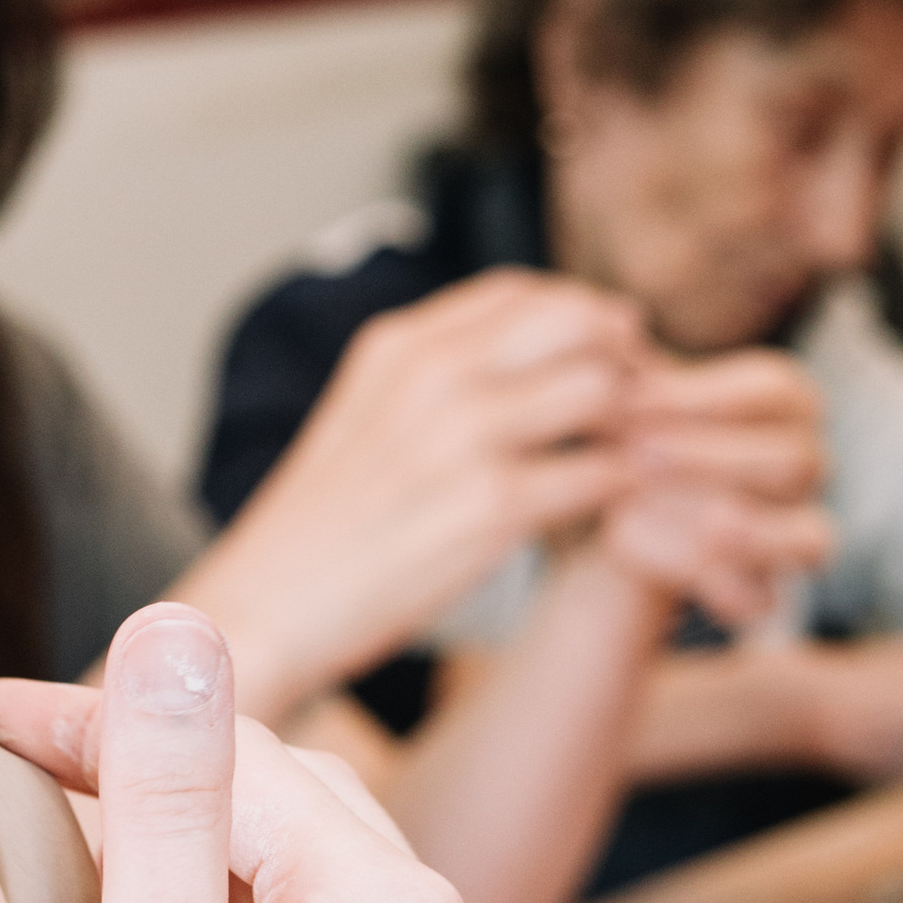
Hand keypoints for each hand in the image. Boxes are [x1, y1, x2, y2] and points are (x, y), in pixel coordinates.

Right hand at [185, 271, 647, 722]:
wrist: (261, 613)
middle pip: (578, 321)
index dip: (580, 315)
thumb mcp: (361, 422)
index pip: (521, 290)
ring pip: (604, 390)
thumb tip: (516, 364)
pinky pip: (602, 473)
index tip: (602, 355)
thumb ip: (431, 382)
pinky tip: (616, 514)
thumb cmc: (318, 537)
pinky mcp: (490, 508)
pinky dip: (626, 490)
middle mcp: (430, 374)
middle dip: (626, 359)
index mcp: (396, 346)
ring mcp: (462, 437)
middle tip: (641, 408)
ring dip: (636, 426)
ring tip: (634, 462)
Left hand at [598, 347, 830, 630]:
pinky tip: (652, 566)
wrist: (592, 522)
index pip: (773, 390)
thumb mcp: (617, 400)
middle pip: (794, 461)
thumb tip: (612, 331)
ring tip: (639, 512)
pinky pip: (765, 597)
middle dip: (709, 458)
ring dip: (720, 526)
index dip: (704, 397)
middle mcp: (806, 464)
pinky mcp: (767, 588)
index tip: (632, 399)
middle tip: (632, 453)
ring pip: (805, 535)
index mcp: (782, 403)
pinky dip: (711, 587)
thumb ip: (623, 371)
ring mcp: (797, 529)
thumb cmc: (614, 440)